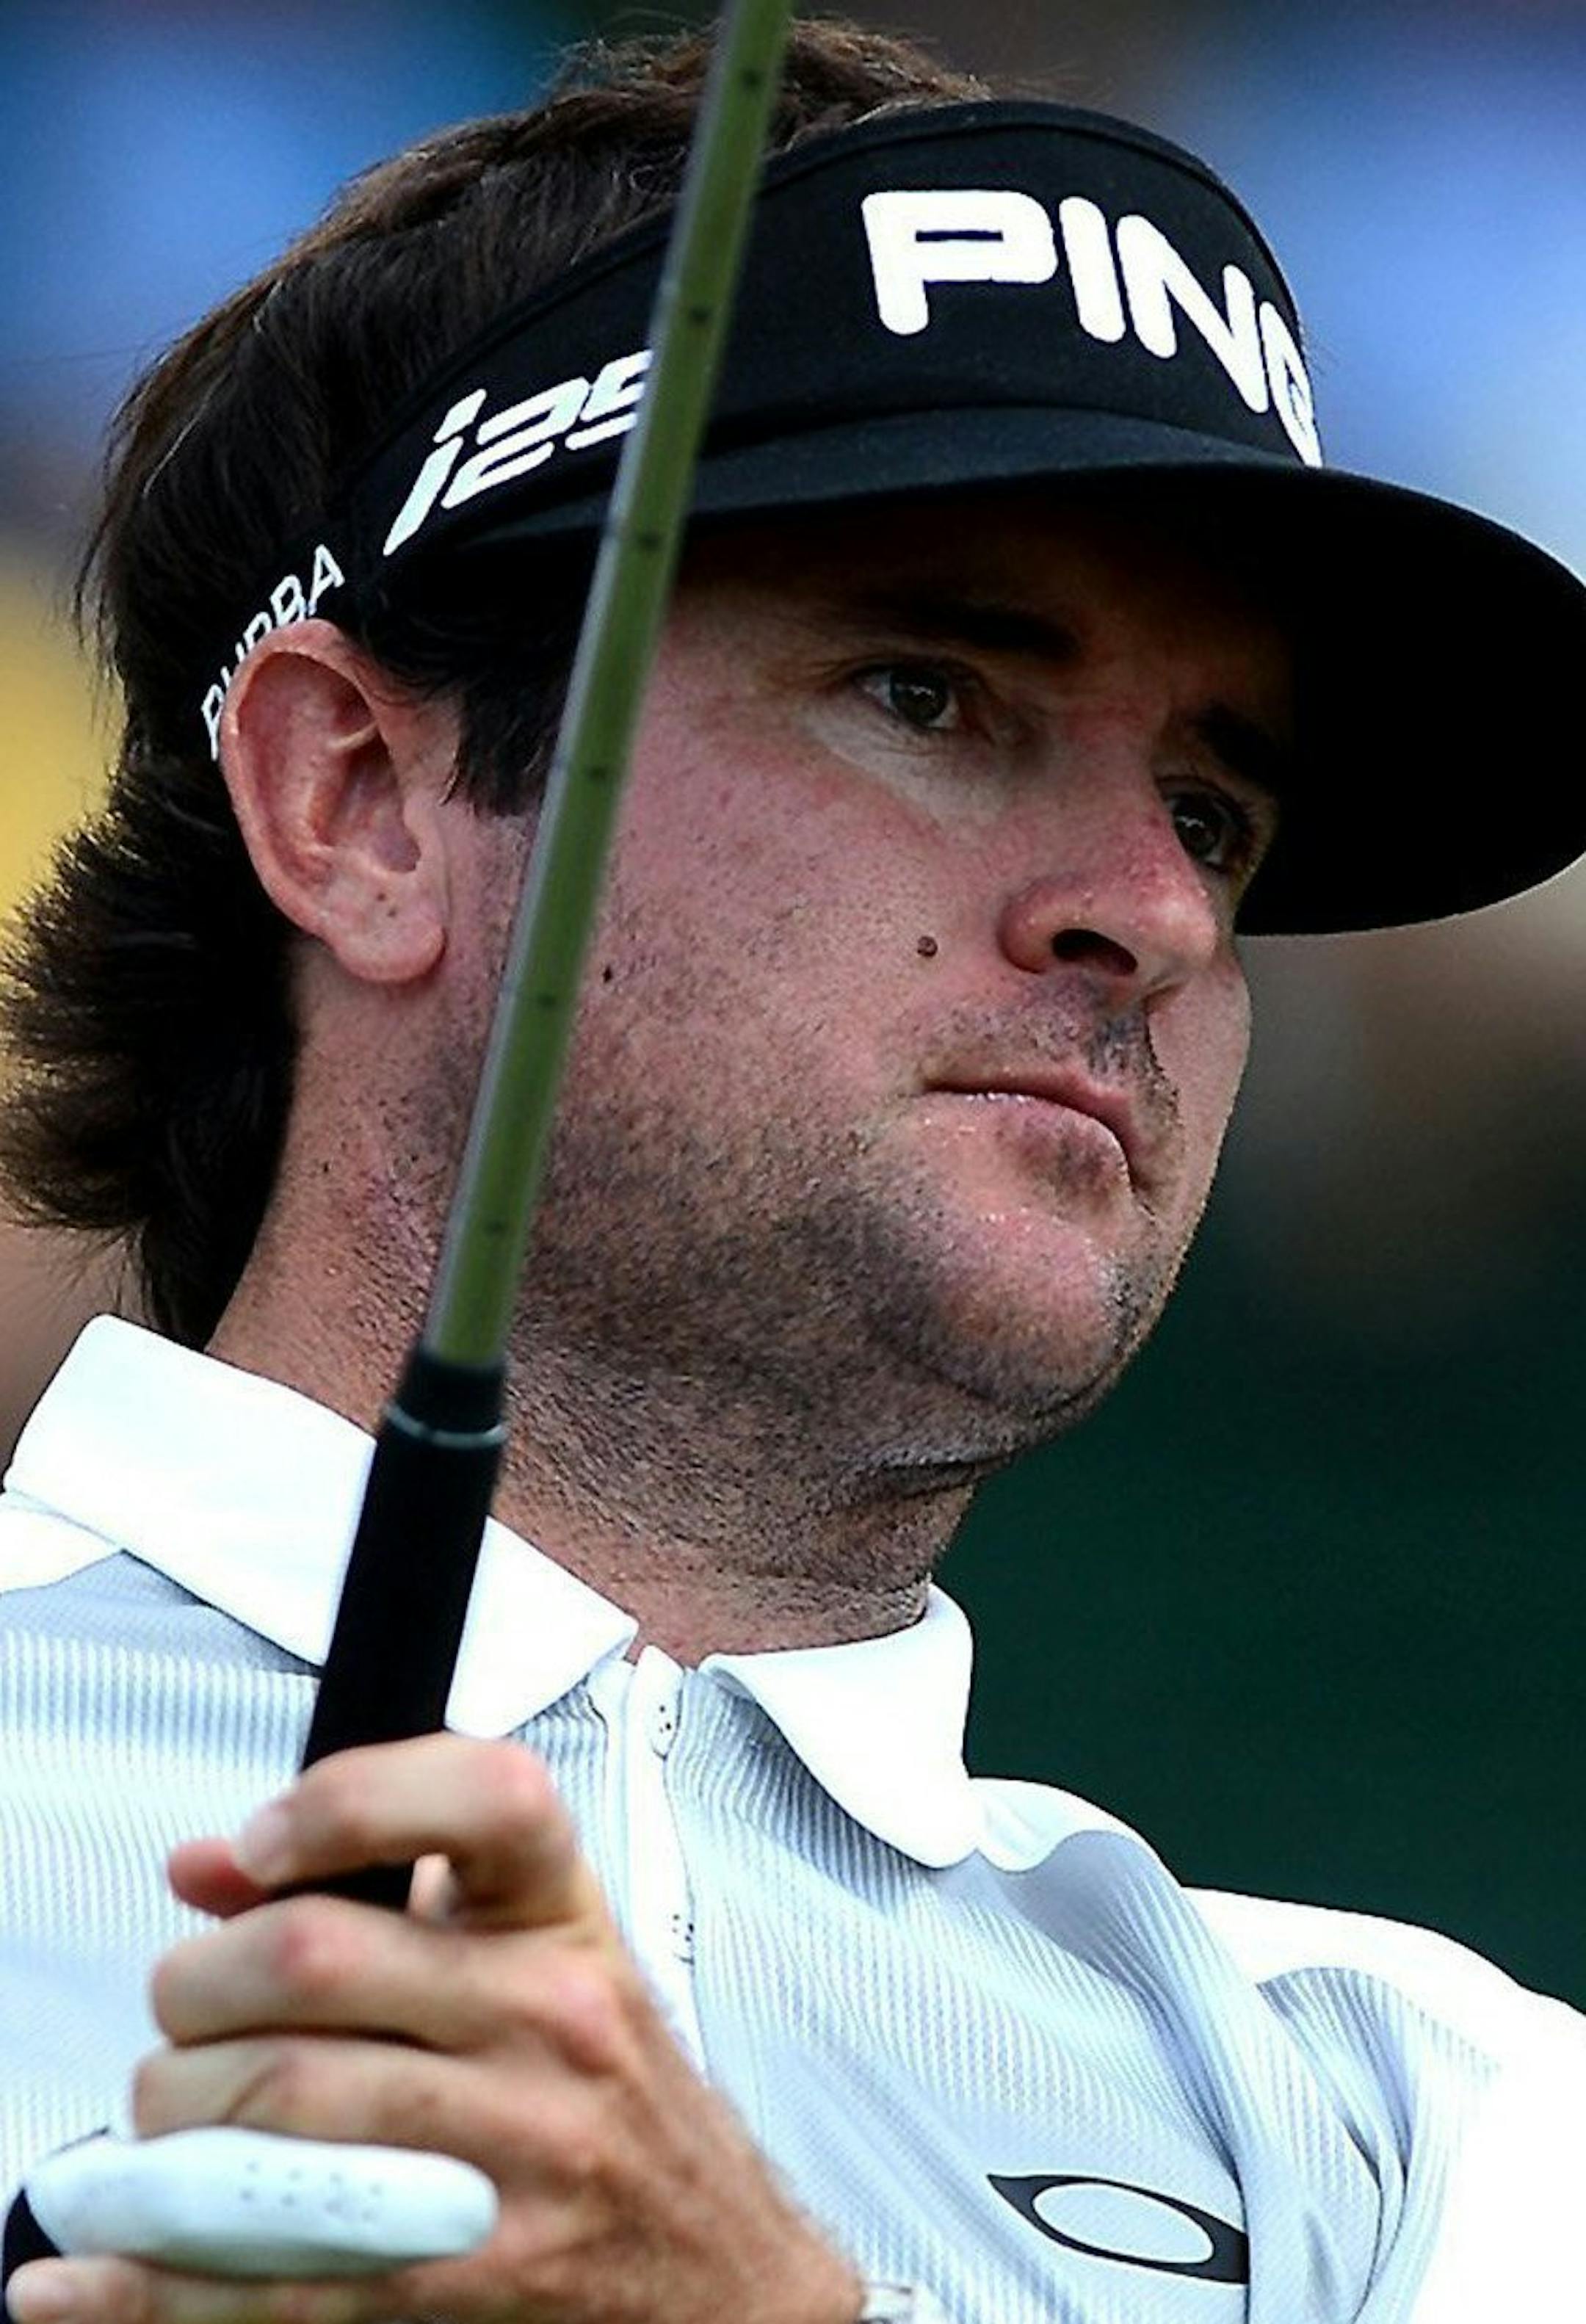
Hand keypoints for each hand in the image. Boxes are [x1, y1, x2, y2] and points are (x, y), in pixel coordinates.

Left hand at [6, 1735, 863, 2323]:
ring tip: (166, 2129)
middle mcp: (552, 2022)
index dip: (346, 1800)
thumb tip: (207, 1866)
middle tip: (182, 2016)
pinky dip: (157, 2282)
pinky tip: (103, 2274)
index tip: (263, 1845)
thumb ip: (383, 1894)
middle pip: (309, 1961)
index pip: (484, 1797)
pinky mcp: (474, 2280)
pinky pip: (279, 2276)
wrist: (723, 2275)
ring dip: (168, 2124)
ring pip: (272, 2107)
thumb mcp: (533, 1963)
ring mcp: (520, 2156)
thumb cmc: (610, 2104)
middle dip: (194, 1987)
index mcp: (563, 1923)